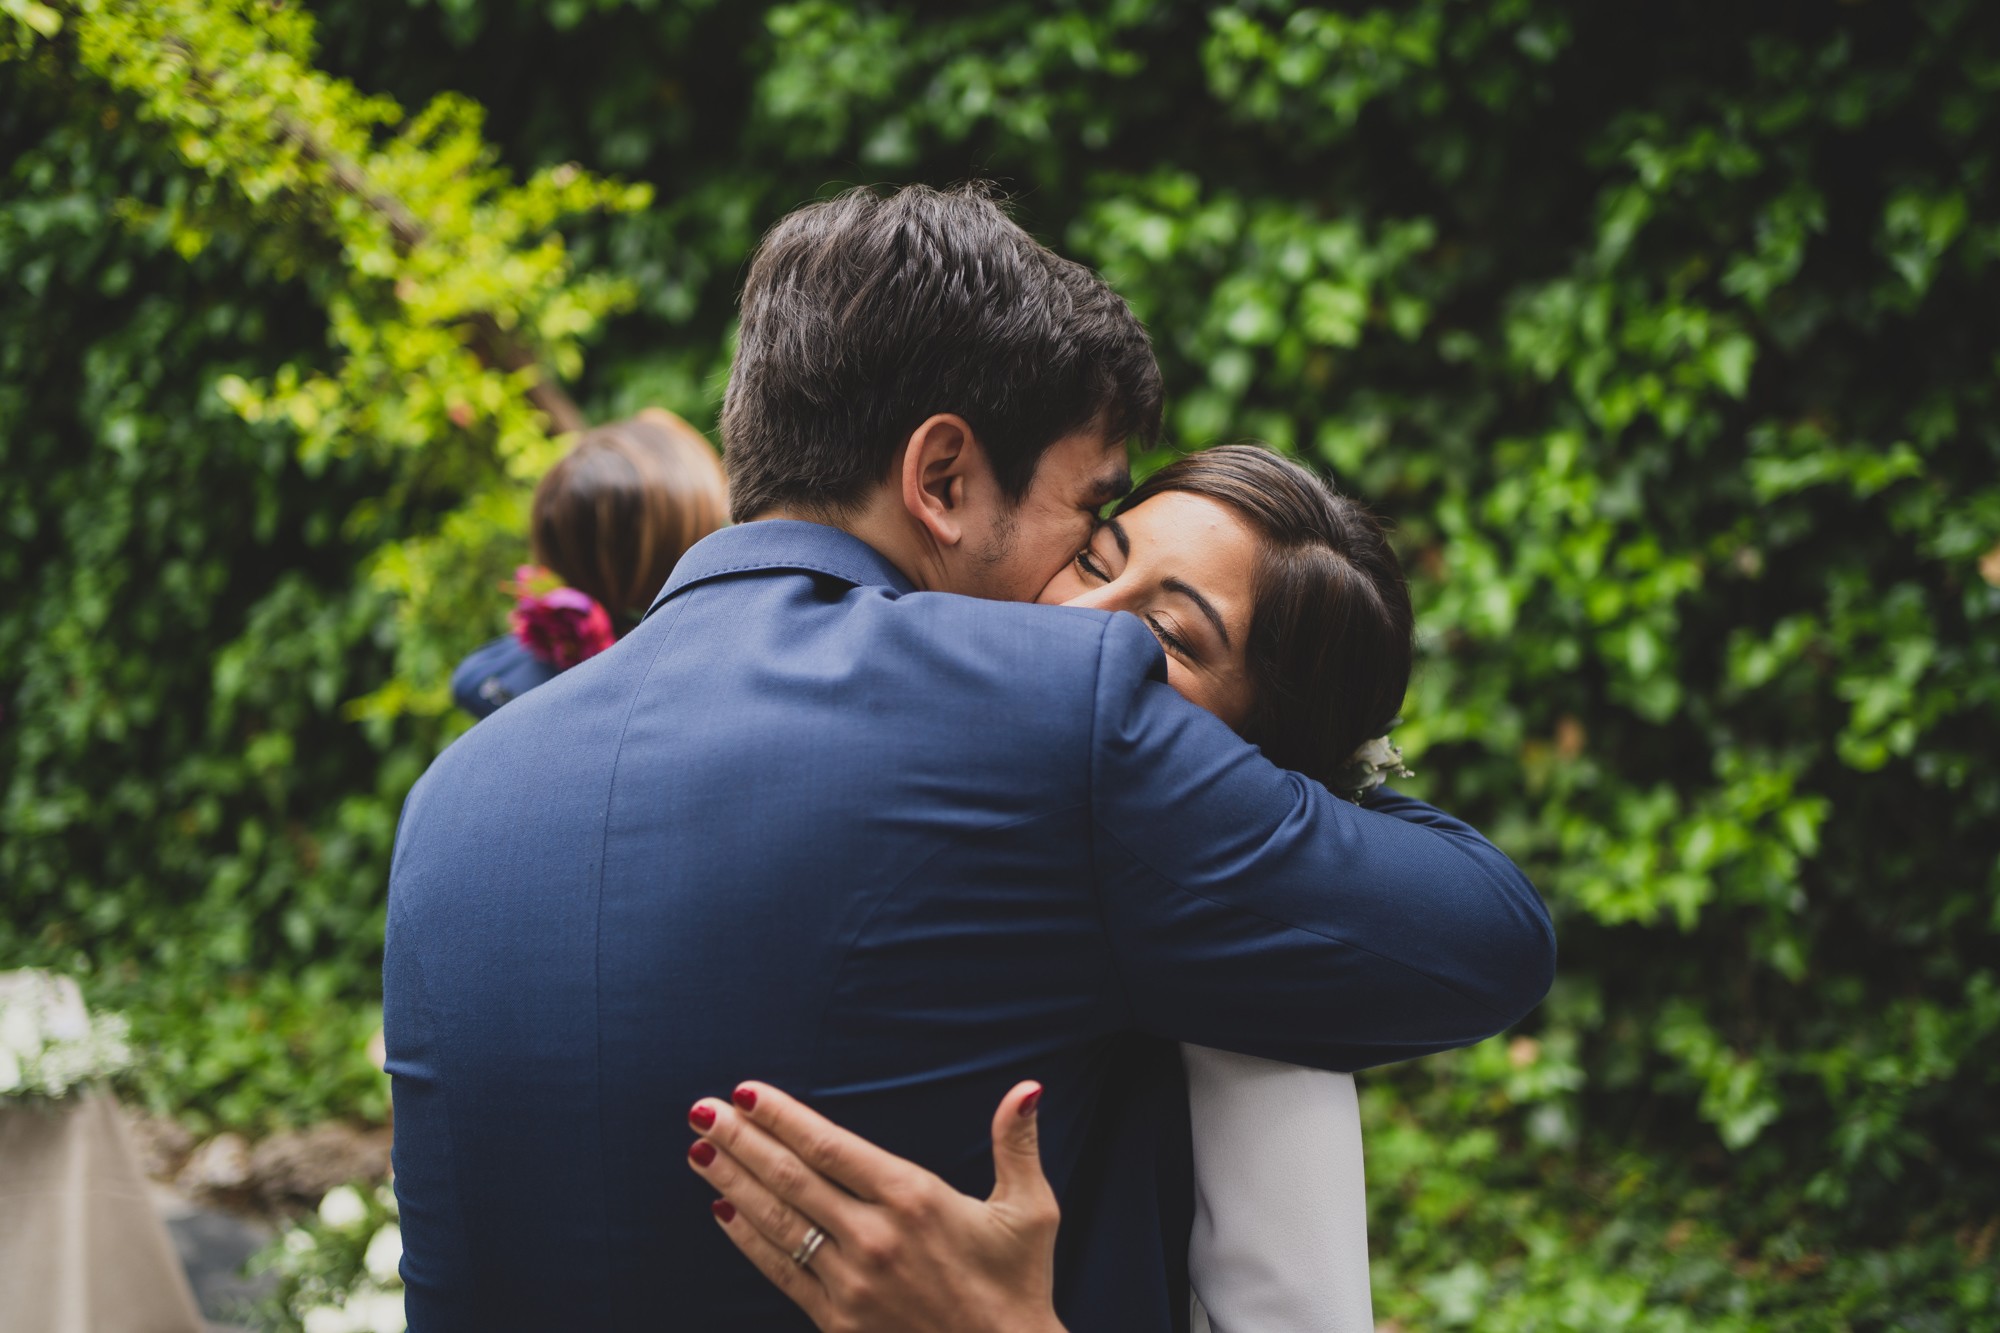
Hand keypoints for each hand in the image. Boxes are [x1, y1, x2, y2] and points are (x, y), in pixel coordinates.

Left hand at [686, 1079, 1066, 1332]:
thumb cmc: (1018, 1286)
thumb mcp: (1031, 1212)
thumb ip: (1018, 1144)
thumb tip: (1027, 1087)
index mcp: (915, 1199)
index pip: (830, 1145)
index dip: (784, 1117)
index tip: (748, 1092)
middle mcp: (875, 1237)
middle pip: (791, 1177)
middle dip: (742, 1139)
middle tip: (701, 1109)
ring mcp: (852, 1283)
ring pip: (778, 1221)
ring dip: (733, 1181)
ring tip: (700, 1149)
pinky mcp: (839, 1322)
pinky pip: (782, 1272)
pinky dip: (748, 1239)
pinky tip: (723, 1212)